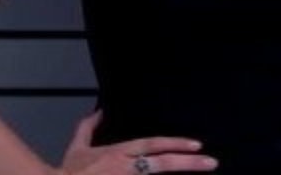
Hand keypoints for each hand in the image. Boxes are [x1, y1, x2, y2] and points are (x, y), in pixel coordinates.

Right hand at [57, 110, 217, 173]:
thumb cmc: (70, 171)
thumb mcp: (78, 147)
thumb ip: (88, 128)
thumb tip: (99, 112)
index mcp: (117, 152)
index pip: (151, 144)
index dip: (174, 144)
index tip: (196, 145)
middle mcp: (126, 166)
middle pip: (162, 162)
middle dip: (188, 161)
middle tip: (211, 161)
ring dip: (182, 174)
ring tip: (203, 170)